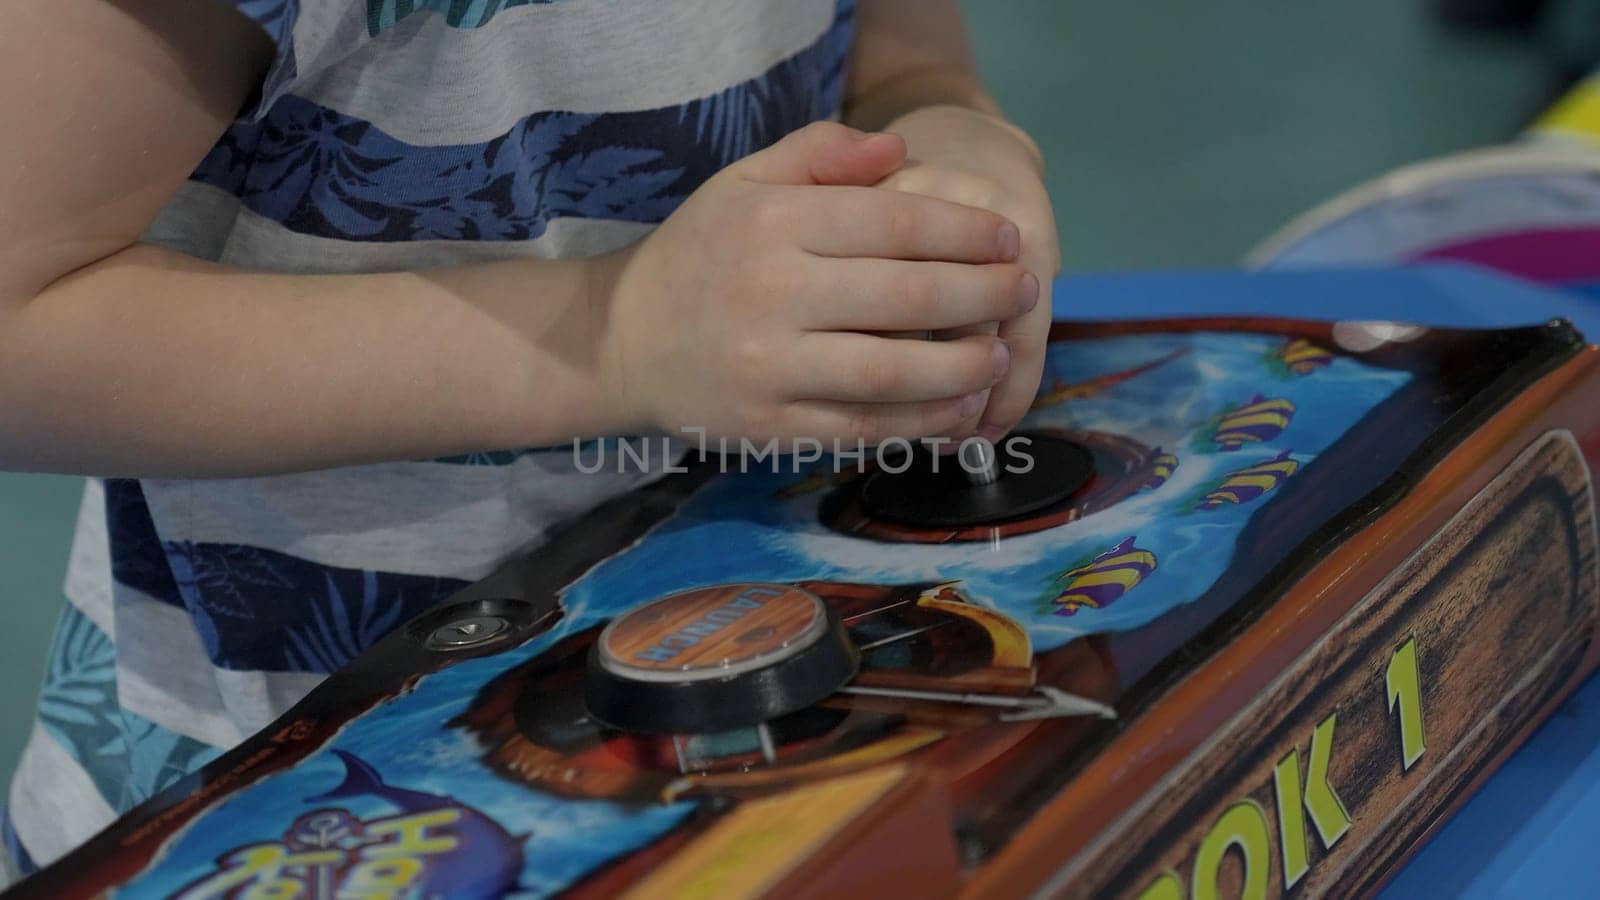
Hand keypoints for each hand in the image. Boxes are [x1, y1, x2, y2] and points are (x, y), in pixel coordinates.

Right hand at [590, 122, 1038, 448]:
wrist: (620, 343)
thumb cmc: (699, 255)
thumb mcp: (742, 184)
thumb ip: (818, 153)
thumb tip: (900, 150)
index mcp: (771, 224)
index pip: (894, 223)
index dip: (966, 232)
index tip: (1008, 239)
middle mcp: (770, 295)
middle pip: (907, 298)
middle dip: (984, 295)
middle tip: (1026, 290)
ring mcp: (769, 368)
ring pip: (893, 373)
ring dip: (964, 367)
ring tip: (1000, 353)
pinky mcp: (769, 428)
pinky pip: (863, 429)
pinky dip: (921, 422)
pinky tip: (960, 408)